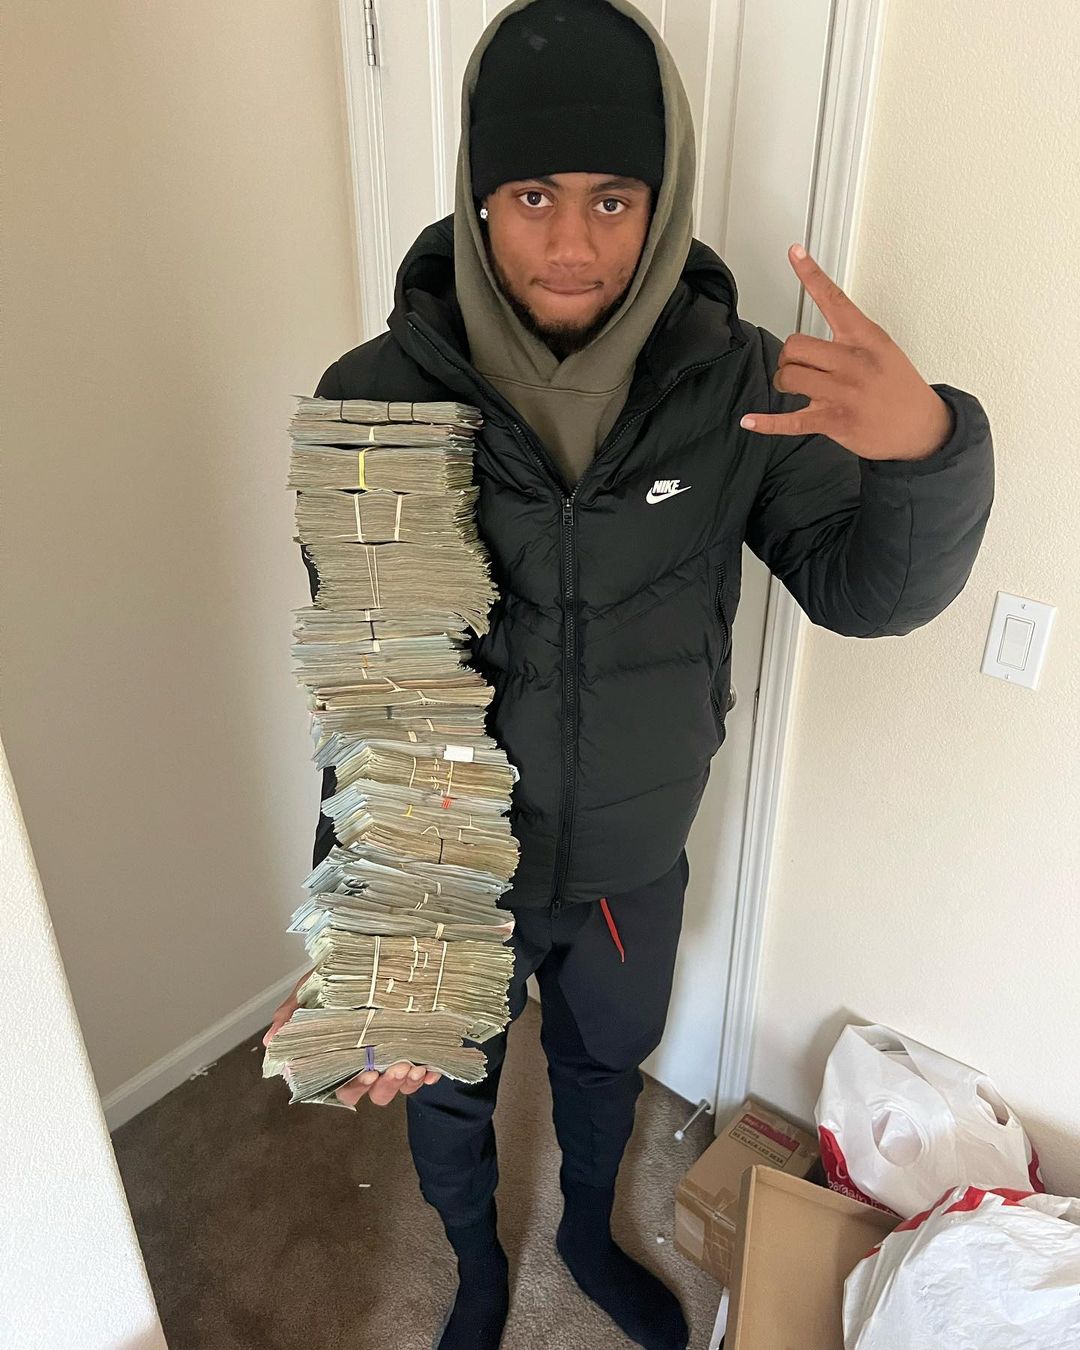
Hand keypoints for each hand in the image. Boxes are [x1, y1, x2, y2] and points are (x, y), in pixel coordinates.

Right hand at [262, 970, 442, 1107]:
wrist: (374, 949)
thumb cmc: (338, 974)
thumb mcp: (311, 989)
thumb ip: (292, 1013)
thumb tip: (271, 1040)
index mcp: (340, 1055)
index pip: (344, 1087)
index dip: (353, 1087)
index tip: (365, 1075)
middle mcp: (368, 1060)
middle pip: (376, 1091)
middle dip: (387, 1084)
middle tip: (397, 1067)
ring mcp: (393, 1054)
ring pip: (401, 1084)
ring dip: (408, 1080)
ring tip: (414, 1064)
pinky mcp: (417, 1046)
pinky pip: (425, 1068)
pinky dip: (430, 1070)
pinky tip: (433, 1065)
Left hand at [739, 244, 953, 460]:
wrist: (922, 427)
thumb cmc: (899, 386)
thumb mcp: (883, 349)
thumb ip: (849, 338)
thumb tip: (811, 341)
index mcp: (865, 337)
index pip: (834, 298)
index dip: (811, 274)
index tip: (794, 252)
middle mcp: (852, 361)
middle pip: (794, 346)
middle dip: (788, 356)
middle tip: (797, 364)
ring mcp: (842, 393)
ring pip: (788, 377)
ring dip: (784, 381)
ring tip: (797, 386)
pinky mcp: (833, 421)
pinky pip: (790, 421)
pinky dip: (766, 423)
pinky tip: (750, 420)